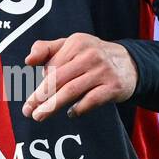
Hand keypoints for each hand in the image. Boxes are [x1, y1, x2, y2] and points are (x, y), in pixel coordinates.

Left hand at [22, 33, 137, 120]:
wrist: (130, 64)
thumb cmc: (92, 56)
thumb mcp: (71, 46)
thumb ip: (46, 49)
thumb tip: (28, 60)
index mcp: (76, 43)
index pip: (52, 66)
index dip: (41, 83)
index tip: (31, 99)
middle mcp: (90, 55)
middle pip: (58, 78)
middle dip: (40, 96)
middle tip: (27, 111)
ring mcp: (103, 71)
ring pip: (72, 90)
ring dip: (53, 105)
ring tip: (39, 115)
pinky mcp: (113, 86)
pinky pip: (92, 100)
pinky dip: (79, 108)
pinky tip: (71, 113)